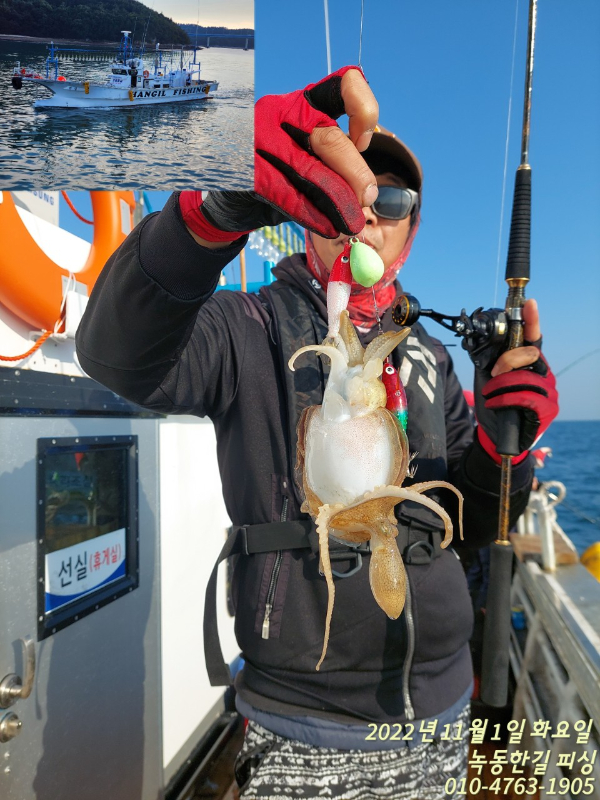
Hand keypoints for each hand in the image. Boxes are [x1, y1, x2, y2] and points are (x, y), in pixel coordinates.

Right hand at [180, 66, 378, 244]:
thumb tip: (366, 195)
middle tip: (367, 198)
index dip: (364, 110)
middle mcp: (282, 111)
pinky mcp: (246, 168)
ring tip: (353, 222)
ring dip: (338, 201)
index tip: (363, 141)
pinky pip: (288, 193)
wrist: (231, 196)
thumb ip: (337, 166)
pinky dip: (312, 214)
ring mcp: (259, 138)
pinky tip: (329, 227)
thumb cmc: (281, 173)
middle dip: (356, 173)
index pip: (344, 85)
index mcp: (305, 101)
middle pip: (329, 138)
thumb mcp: (311, 159)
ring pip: (310, 169)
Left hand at [474, 299, 558, 463]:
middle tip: (492, 374)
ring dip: (502, 386)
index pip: (534, 338)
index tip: (529, 303)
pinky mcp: (548, 409)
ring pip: (526, 377)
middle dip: (507, 361)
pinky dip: (506, 399)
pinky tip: (496, 404)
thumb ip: (488, 359)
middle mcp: (544, 373)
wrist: (496, 437)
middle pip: (531, 354)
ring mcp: (549, 391)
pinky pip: (527, 397)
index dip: (532, 320)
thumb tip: (477, 339)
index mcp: (530, 363)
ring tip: (490, 395)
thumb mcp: (487, 378)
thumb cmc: (495, 405)